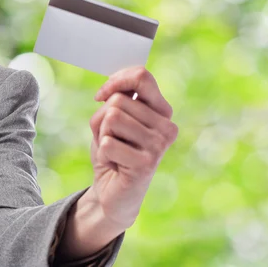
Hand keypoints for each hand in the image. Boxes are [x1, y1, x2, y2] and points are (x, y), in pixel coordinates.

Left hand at [87, 65, 177, 231]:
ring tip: (114, 150)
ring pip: (111, 118)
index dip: (115, 81)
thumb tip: (110, 91)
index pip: (141, 77)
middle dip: (103, 119)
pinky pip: (107, 142)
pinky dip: (102, 152)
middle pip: (117, 100)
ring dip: (102, 135)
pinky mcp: (146, 163)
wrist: (113, 191)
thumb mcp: (112, 118)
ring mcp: (159, 145)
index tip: (101, 96)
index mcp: (162, 110)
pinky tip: (115, 164)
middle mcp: (167, 126)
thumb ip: (116, 98)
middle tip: (112, 139)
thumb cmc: (113, 150)